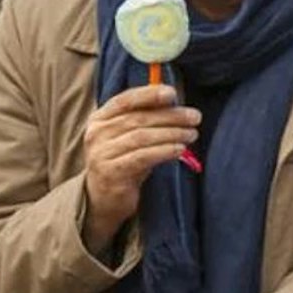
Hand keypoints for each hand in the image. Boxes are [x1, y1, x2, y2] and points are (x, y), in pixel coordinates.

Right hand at [82, 84, 200, 253]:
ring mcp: (101, 153)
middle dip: (171, 116)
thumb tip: (175, 102)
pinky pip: (142, 157)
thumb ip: (145, 118)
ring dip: (171, 133)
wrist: (104, 199)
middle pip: (138, 118)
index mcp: (100, 118)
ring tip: (191, 134)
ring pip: (142, 137)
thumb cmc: (124, 161)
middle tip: (195, 117)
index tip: (172, 93)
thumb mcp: (130, 137)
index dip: (149, 94)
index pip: (125, 99)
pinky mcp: (111, 172)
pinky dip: (164, 151)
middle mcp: (97, 133)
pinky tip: (180, 150)